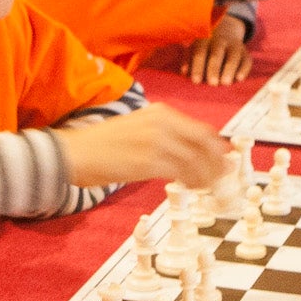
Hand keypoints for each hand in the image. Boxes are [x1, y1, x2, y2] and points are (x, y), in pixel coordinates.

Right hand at [57, 103, 228, 191]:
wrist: (75, 152)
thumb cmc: (103, 144)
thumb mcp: (137, 127)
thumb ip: (162, 134)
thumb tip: (186, 151)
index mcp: (160, 112)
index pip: (200, 130)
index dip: (217, 146)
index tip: (226, 159)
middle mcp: (162, 123)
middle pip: (204, 144)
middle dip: (218, 162)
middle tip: (225, 176)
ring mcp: (156, 141)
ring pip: (195, 160)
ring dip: (207, 175)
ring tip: (210, 186)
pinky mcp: (149, 161)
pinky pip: (181, 173)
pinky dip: (192, 181)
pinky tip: (194, 187)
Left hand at [182, 17, 252, 84]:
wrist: (225, 34)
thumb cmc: (204, 51)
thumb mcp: (194, 51)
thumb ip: (188, 61)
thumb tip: (184, 72)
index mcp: (204, 41)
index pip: (199, 53)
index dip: (197, 67)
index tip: (196, 81)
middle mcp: (220, 42)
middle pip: (216, 54)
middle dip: (214, 69)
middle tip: (212, 83)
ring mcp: (234, 47)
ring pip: (233, 56)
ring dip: (229, 69)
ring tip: (225, 83)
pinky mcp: (245, 54)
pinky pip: (246, 61)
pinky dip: (243, 69)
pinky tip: (239, 79)